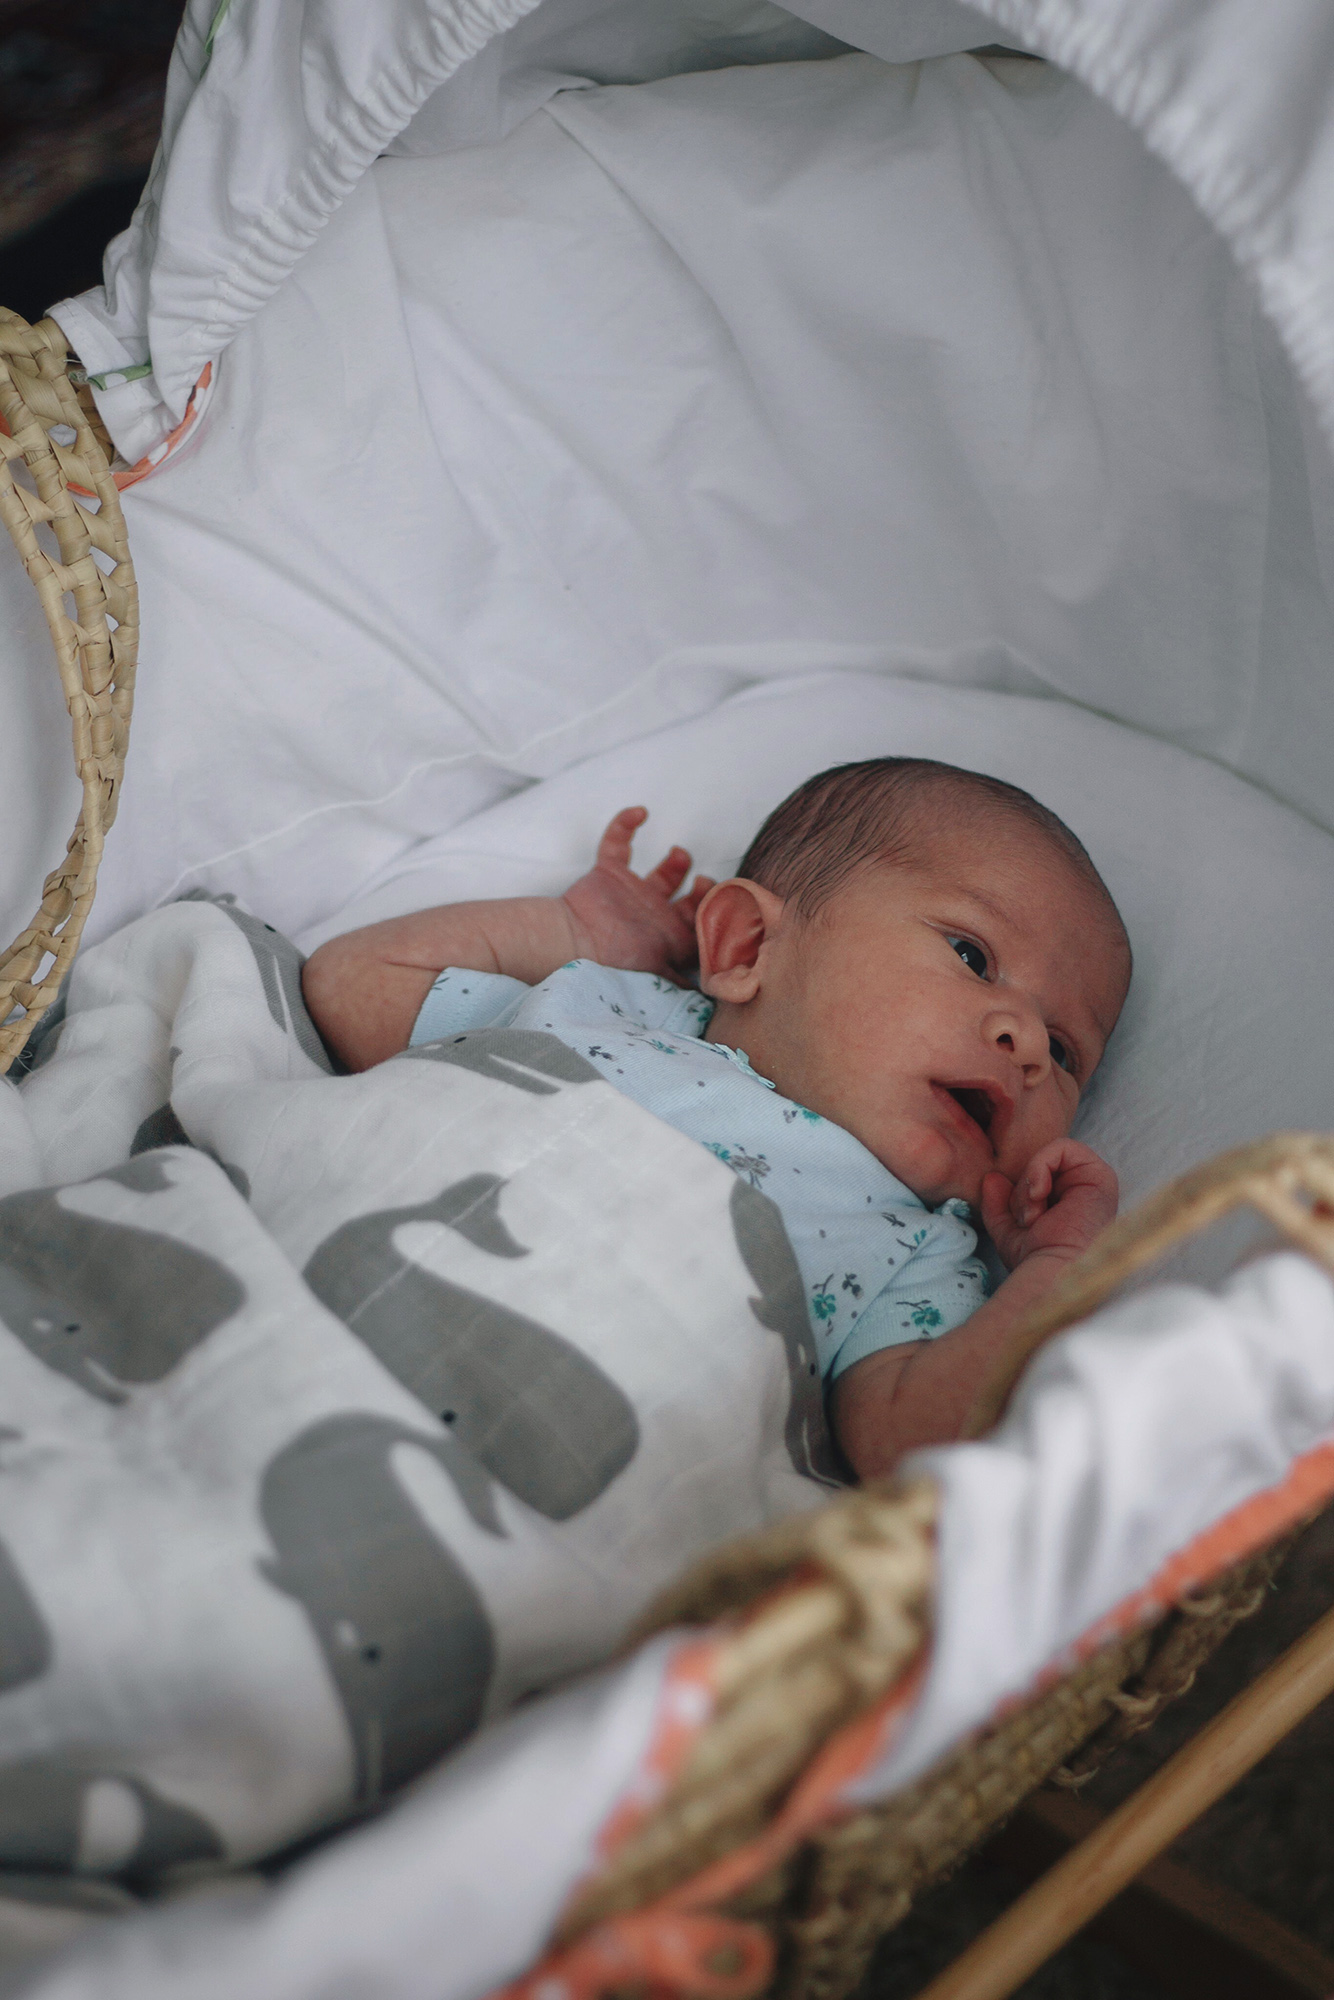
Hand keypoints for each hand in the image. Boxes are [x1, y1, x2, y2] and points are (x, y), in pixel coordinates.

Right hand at [561, 808, 715, 982]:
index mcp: (670, 938)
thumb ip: (682, 979)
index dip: (717, 915)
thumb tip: (712, 993)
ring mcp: (633, 893)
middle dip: (704, 887)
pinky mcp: (608, 873)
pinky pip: (616, 842)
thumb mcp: (657, 972)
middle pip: (689, 899)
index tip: (725, 904)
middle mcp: (655, 915)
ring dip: (677, 861)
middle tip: (705, 881)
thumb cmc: (614, 959)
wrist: (572, 940)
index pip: (702, 926)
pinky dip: (625, 824)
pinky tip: (639, 812)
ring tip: (680, 853)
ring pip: (663, 872)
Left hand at [980, 1138, 1116, 1271]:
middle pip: (1041, 1167)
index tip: (1021, 1221)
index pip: (1038, 1178)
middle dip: (1022, 1192)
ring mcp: (1095, 1183)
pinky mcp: (1101, 1175)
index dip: (1020, 1194)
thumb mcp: (1007, 1231)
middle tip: (1027, 1220)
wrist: (1051, 1272)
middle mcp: (1086, 1193)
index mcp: (1070, 1206)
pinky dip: (1039, 1168)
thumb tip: (992, 1178)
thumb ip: (998, 1205)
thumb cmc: (1035, 1261)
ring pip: (1048, 1158)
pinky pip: (1061, 1147)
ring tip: (1033, 1215)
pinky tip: (1039, 1196)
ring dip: (1030, 1185)